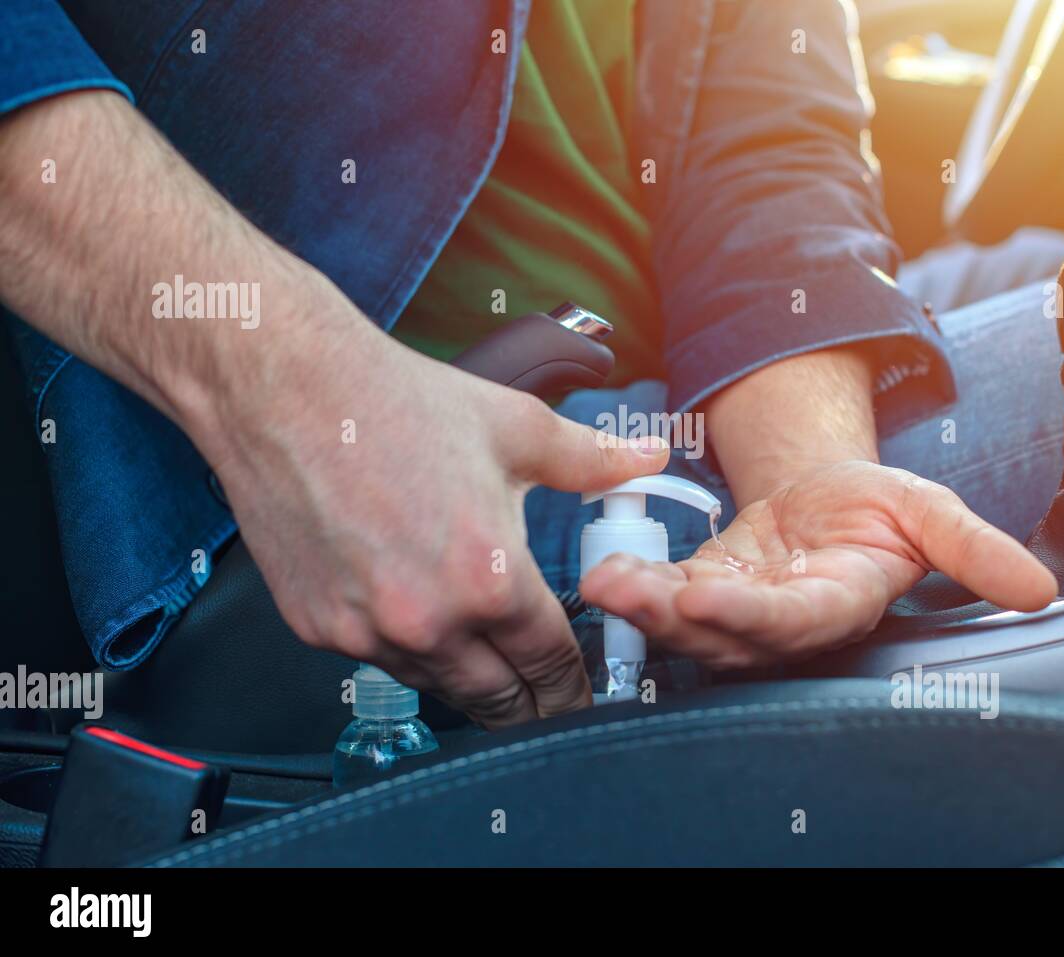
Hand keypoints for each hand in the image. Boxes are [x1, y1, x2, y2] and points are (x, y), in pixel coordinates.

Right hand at [197, 325, 668, 727]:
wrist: (286, 390)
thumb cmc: (397, 404)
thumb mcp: (516, 428)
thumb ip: (592, 460)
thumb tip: (648, 458)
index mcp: (491, 579)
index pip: (552, 665)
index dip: (576, 686)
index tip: (582, 694)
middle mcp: (430, 621)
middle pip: (500, 702)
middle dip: (531, 707)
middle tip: (545, 703)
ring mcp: (367, 633)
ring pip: (440, 688)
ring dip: (472, 684)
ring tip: (491, 668)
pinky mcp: (318, 630)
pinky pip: (381, 664)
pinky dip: (409, 655)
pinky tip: (421, 624)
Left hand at [579, 460, 1056, 668]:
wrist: (830, 496)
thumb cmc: (878, 508)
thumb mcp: (930, 512)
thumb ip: (974, 550)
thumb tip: (1041, 589)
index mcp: (841, 602)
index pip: (800, 622)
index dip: (756, 617)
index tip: (711, 596)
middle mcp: (786, 622)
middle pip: (731, 634)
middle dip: (680, 619)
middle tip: (634, 594)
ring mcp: (741, 611)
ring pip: (690, 626)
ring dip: (646, 609)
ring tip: (607, 584)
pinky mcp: (705, 590)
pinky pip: (668, 598)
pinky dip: (638, 588)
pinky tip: (607, 573)